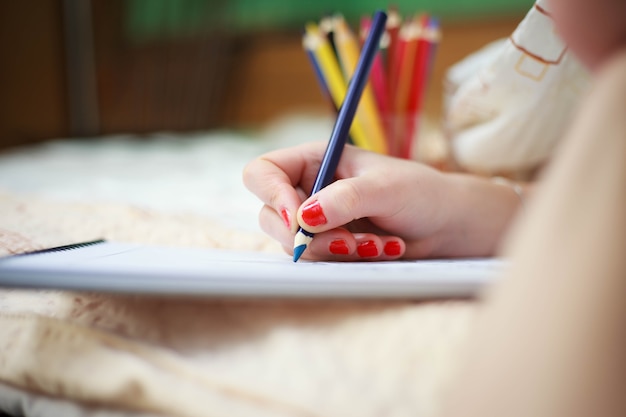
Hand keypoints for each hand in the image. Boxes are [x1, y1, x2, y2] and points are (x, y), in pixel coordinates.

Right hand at [243, 141, 519, 260]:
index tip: (297, 219)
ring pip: (295, 245)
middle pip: (270, 216)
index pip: (263, 172)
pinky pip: (318, 262)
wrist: (446, 225)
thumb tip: (303, 219)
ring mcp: (316, 222)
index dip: (271, 195)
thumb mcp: (385, 188)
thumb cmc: (420, 193)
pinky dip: (347, 261)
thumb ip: (345, 198)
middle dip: (310, 236)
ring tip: (379, 244)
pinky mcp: (328, 248)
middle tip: (350, 243)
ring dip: (335, 250)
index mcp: (314, 161)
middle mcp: (308, 190)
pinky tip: (381, 250)